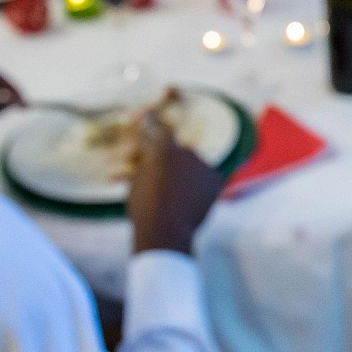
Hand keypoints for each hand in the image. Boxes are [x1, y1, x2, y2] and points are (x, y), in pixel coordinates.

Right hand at [128, 116, 225, 254]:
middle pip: (182, 152)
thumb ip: (144, 167)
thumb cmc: (144, 208)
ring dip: (190, 176)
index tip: (157, 122)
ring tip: (180, 198)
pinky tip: (194, 201)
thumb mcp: (136, 184)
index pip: (163, 131)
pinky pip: (208, 178)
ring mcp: (203, 163)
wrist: (166, 229)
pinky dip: (203, 186)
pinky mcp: (216, 177)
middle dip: (176, 163)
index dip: (160, 127)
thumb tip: (146, 161)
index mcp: (163, 149)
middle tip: (169, 182)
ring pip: (195, 167)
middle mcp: (186, 151)